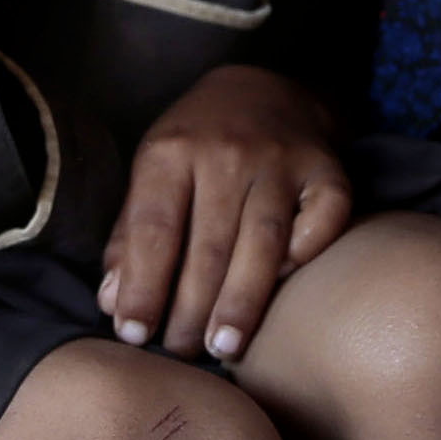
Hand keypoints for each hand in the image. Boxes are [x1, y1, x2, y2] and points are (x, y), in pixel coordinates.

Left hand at [102, 62, 349, 361]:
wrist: (267, 87)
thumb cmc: (198, 143)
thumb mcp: (153, 172)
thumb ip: (131, 237)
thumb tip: (112, 303)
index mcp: (172, 151)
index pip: (154, 230)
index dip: (143, 287)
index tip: (133, 334)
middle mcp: (227, 152)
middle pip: (209, 246)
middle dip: (192, 309)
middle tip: (182, 351)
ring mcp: (282, 159)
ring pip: (263, 243)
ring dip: (242, 302)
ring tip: (224, 347)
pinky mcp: (328, 169)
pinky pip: (323, 220)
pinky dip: (306, 254)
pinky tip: (285, 285)